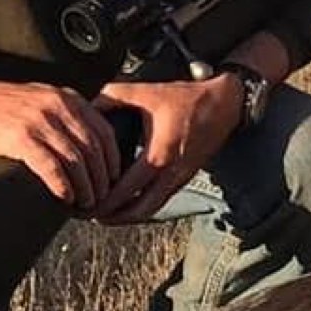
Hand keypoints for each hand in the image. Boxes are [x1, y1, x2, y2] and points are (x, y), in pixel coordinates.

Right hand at [0, 77, 122, 208]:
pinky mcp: (20, 138)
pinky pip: (51, 166)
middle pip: (94, 149)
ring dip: (86, 186)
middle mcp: (59, 108)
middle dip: (103, 177)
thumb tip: (91, 143)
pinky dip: (62, 184)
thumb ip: (68, 114)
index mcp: (69, 99)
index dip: (114, 158)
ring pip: (76, 160)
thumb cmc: (4, 104)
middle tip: (103, 196)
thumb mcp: (44, 98)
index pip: (104, 131)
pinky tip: (66, 197)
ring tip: (87, 202)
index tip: (115, 177)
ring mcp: (40, 122)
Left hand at [91, 74, 244, 223]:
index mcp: (158, 156)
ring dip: (129, 216)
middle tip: (90, 216)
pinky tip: (128, 201)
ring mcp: (181, 178)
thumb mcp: (146, 92)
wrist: (226, 104)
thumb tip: (87, 106)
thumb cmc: (188, 99)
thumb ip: (112, 96)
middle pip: (140, 211)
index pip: (126, 191)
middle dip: (113, 217)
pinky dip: (143, 206)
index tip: (84, 205)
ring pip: (152, 209)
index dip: (103, 202)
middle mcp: (171, 173)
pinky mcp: (186, 177)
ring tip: (106, 213)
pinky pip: (161, 200)